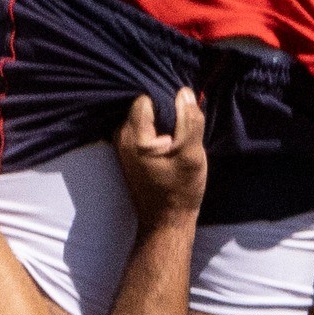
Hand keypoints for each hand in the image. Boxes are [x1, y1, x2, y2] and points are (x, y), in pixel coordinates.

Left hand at [114, 87, 206, 227]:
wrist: (166, 222)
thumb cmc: (180, 189)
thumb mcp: (192, 154)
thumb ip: (190, 120)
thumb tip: (184, 92)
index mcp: (133, 135)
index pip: (146, 97)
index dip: (166, 100)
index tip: (181, 115)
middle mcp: (121, 136)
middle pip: (142, 105)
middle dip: (163, 110)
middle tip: (181, 126)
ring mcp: (121, 145)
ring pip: (142, 117)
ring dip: (160, 122)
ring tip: (176, 136)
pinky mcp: (127, 153)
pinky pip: (140, 129)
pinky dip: (155, 131)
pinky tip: (169, 144)